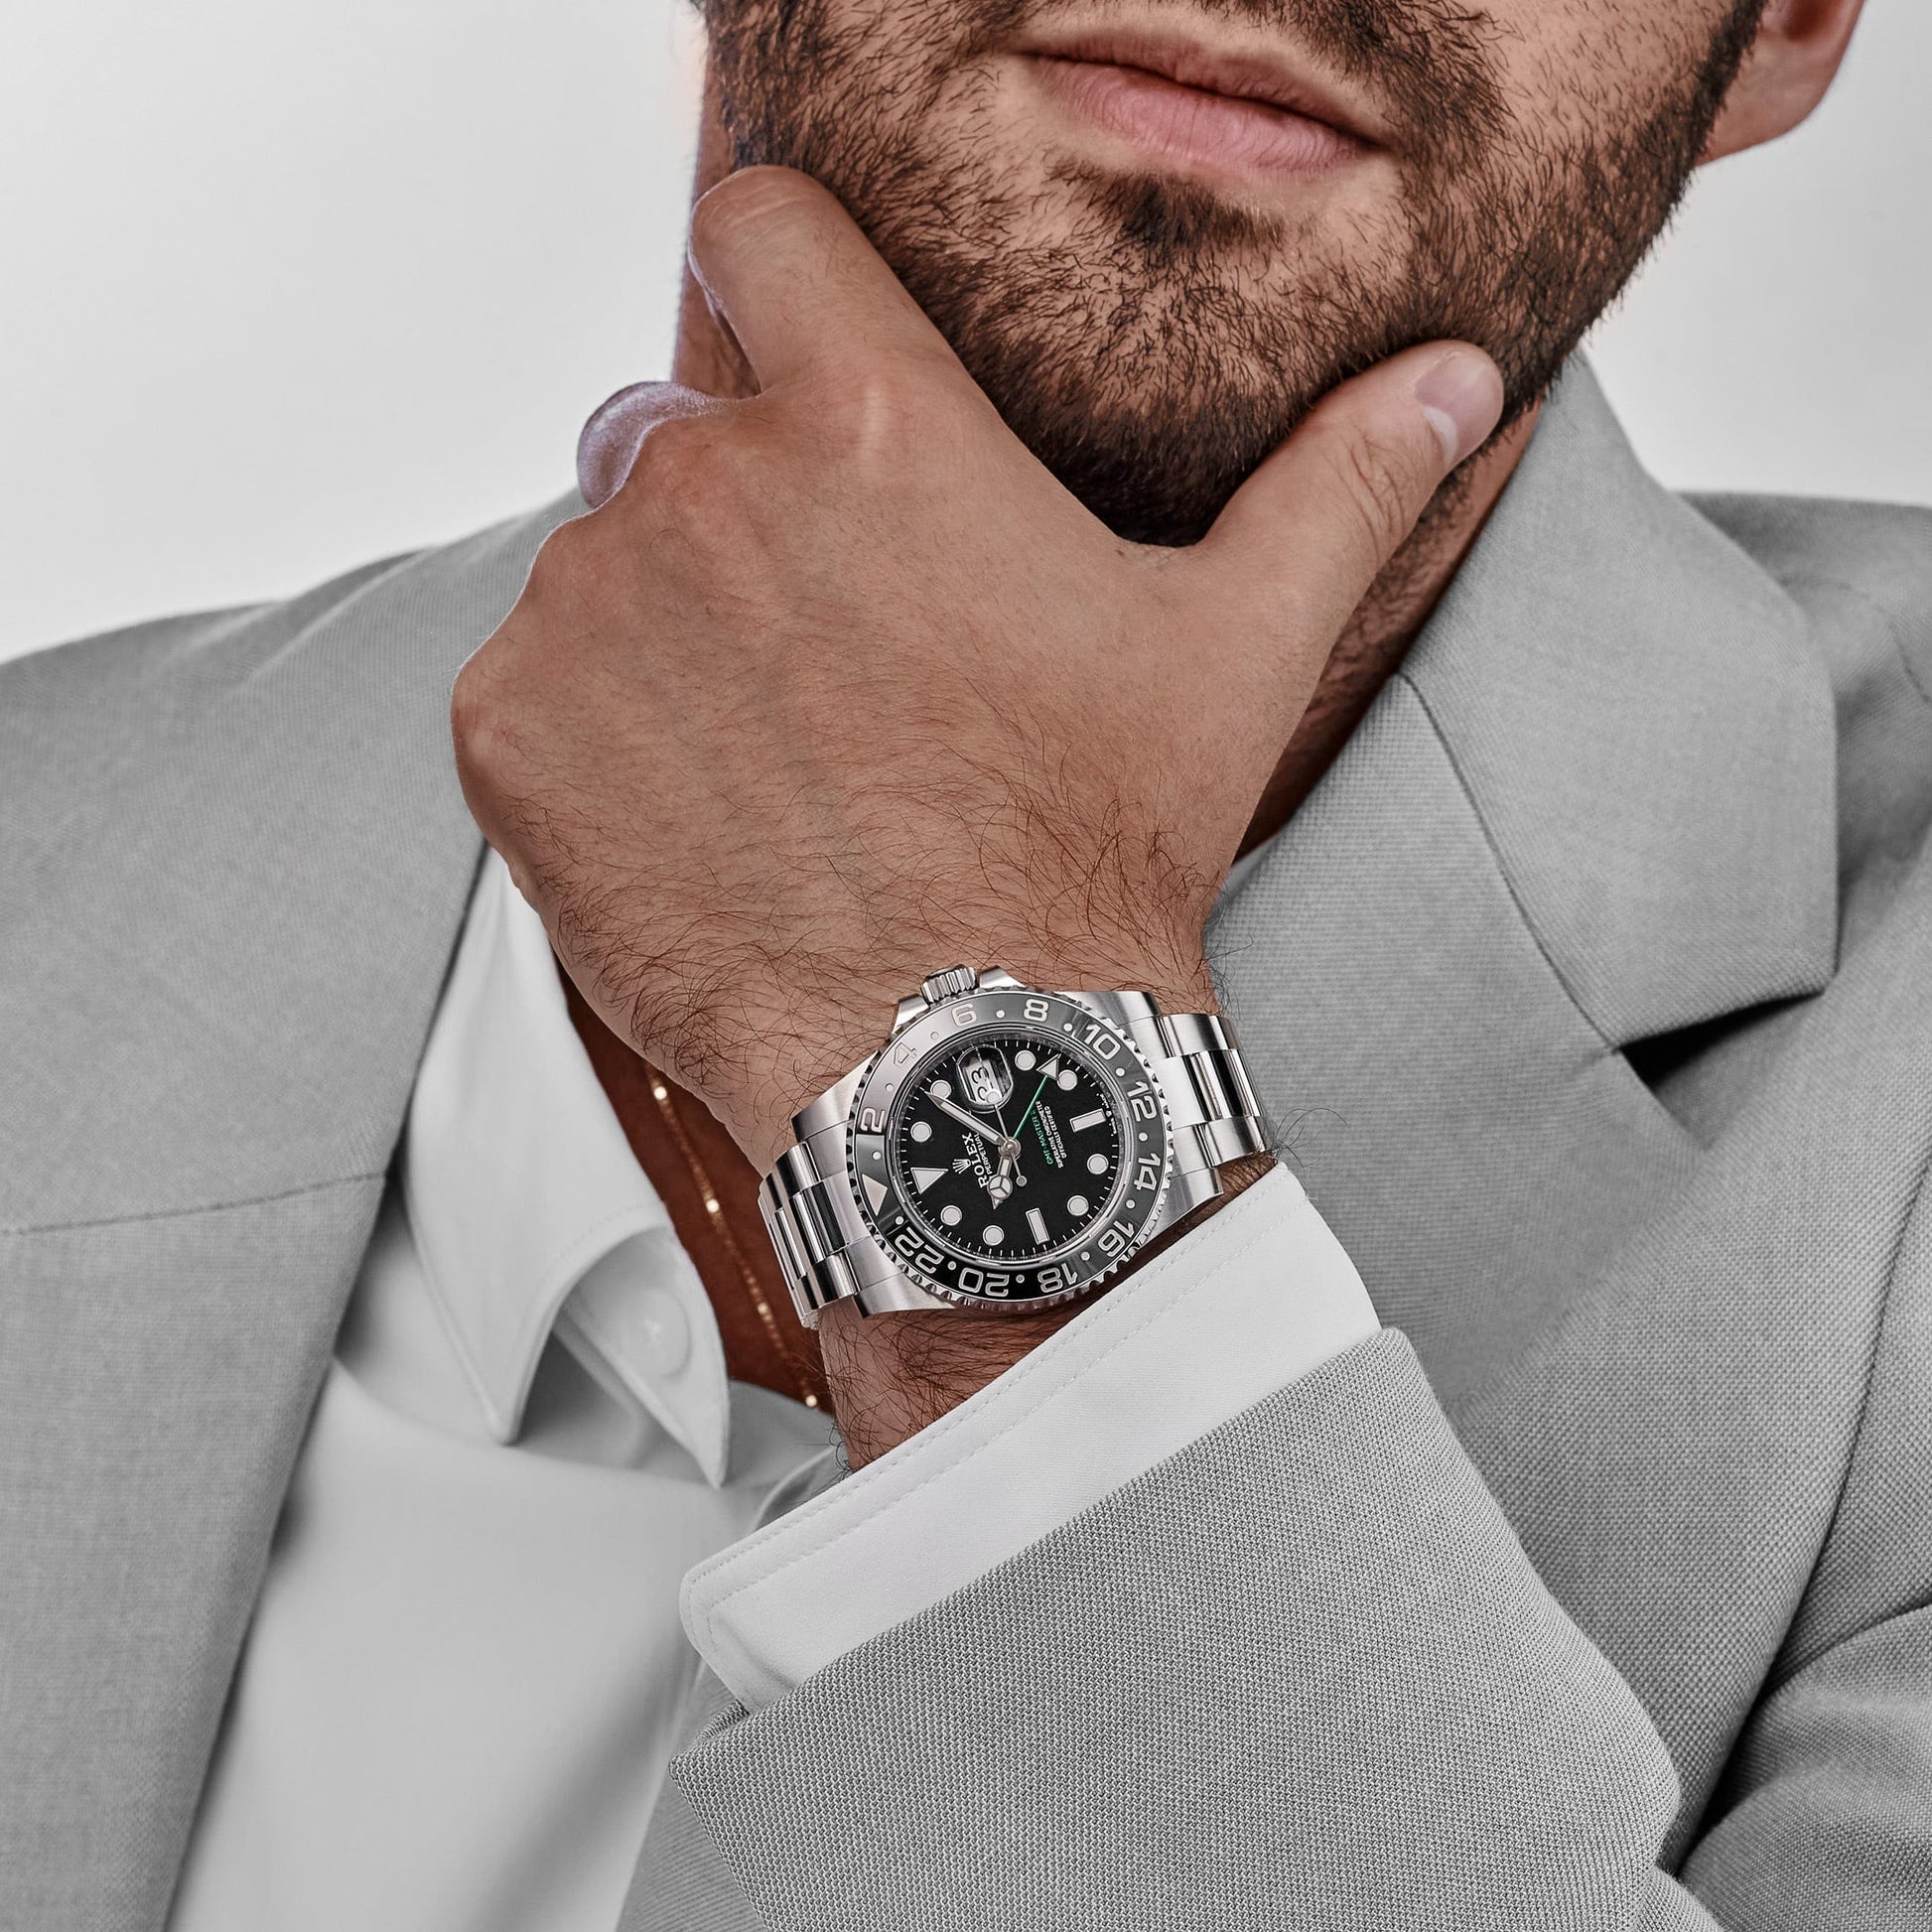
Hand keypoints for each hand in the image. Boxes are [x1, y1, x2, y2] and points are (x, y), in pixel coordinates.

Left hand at [451, 166, 1500, 1174]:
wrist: (965, 1063)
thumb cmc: (1096, 851)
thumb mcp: (1236, 653)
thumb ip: (1339, 484)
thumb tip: (1458, 380)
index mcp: (874, 424)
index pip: (761, 228)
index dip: (783, 280)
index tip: (804, 356)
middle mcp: (707, 485)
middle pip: (679, 427)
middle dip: (740, 511)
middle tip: (834, 653)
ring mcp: (590, 609)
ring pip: (602, 565)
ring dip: (665, 632)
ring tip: (778, 758)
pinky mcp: (511, 732)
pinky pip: (529, 683)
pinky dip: (589, 736)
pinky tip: (698, 818)